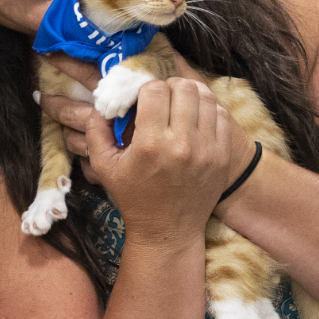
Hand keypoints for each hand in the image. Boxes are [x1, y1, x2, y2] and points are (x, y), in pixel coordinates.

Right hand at [39, 72, 234, 251]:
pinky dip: (207, 109)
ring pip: (205, 97)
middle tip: (162, 99)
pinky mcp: (223, 155)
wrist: (167, 230)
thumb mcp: (103, 166)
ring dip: (190, 95)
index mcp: (150, 144)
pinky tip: (194, 118)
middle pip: (183, 88)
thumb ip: (95, 129)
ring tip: (179, 105)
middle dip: (169, 88)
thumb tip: (103, 101)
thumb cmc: (133, 196)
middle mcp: (182, 144)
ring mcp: (207, 149)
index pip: (154, 90)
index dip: (146, 89)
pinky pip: (221, 114)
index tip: (142, 101)